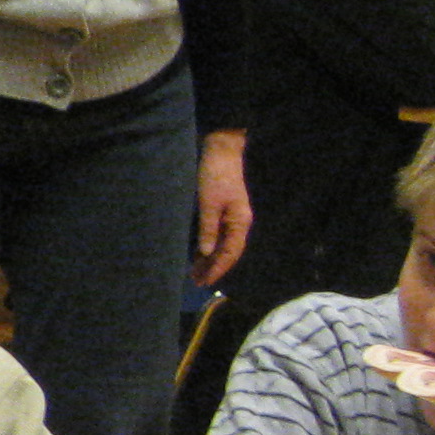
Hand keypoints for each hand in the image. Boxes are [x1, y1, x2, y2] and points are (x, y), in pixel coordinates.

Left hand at [191, 130, 250, 286]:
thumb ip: (208, 228)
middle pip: (227, 252)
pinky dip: (208, 247)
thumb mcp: (208, 203)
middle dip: (213, 268)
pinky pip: (218, 236)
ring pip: (222, 245)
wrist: (221, 152)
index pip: (230, 253)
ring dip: (209, 259)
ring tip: (195, 274)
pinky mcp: (223, 212)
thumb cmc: (214, 176)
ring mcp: (232, 218)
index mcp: (239, 222)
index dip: (218, 269)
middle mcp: (238, 223)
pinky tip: (198, 256)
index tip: (205, 281)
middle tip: (197, 282)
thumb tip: (207, 253)